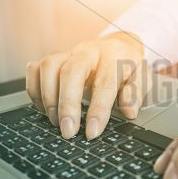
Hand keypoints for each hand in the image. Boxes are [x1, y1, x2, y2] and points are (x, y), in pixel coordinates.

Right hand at [26, 32, 150, 139]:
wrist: (118, 46)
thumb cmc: (129, 66)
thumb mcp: (142, 78)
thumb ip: (136, 93)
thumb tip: (130, 112)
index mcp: (113, 56)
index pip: (104, 83)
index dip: (98, 109)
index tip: (92, 132)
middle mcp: (88, 51)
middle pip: (71, 72)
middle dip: (67, 104)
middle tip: (68, 131)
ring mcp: (68, 53)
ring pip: (49, 67)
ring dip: (48, 97)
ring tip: (56, 121)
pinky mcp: (54, 58)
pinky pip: (35, 69)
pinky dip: (35, 90)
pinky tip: (44, 108)